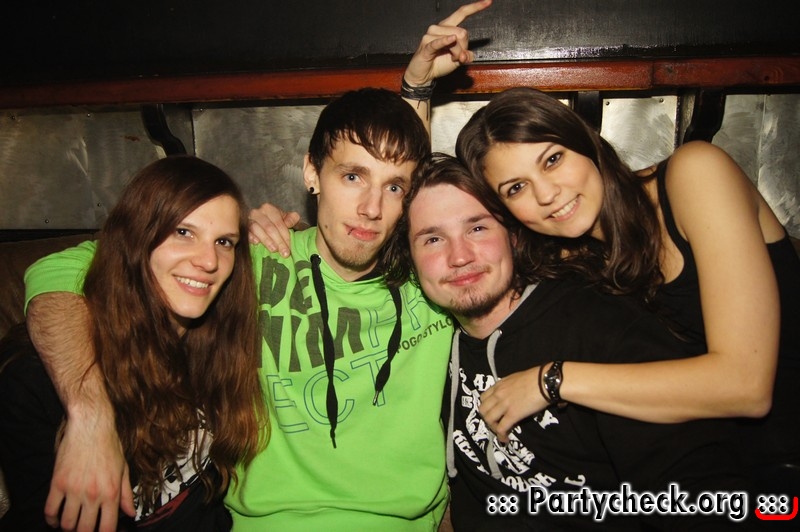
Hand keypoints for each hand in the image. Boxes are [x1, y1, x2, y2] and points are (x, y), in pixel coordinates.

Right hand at [44, 408, 133, 531]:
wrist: (91, 426)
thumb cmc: (109, 446)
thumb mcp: (123, 469)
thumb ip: (127, 494)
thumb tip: (131, 513)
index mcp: (112, 492)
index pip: (107, 527)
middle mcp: (93, 494)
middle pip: (85, 530)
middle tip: (85, 529)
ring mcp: (74, 489)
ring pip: (67, 523)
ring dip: (68, 527)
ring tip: (72, 524)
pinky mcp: (58, 482)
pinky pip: (50, 510)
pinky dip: (51, 520)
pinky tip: (56, 520)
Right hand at [248, 202, 302, 256]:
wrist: (264, 225)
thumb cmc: (276, 223)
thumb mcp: (286, 219)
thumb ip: (292, 218)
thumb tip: (289, 223)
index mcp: (269, 209)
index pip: (278, 222)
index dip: (285, 235)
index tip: (290, 246)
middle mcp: (257, 213)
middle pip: (269, 227)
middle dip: (278, 241)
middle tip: (284, 253)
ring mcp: (248, 220)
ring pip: (257, 230)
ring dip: (267, 240)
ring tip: (274, 250)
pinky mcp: (242, 228)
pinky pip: (246, 232)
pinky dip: (251, 237)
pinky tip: (256, 243)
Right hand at [404, 0, 491, 86]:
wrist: (424, 75)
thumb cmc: (438, 63)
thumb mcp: (458, 60)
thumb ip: (466, 54)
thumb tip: (467, 55)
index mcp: (448, 27)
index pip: (462, 13)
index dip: (475, 7)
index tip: (488, 1)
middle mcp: (439, 27)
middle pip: (462, 31)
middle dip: (464, 48)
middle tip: (458, 58)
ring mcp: (431, 34)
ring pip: (455, 38)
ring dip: (456, 53)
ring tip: (451, 59)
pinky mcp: (426, 44)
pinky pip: (439, 42)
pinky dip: (446, 42)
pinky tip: (451, 39)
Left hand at [478, 366, 549, 442]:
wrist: (545, 382)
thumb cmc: (536, 378)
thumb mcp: (516, 378)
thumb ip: (510, 387)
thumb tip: (513, 395)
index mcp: (499, 385)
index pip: (483, 397)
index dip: (486, 407)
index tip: (491, 412)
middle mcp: (498, 394)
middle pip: (483, 410)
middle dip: (487, 419)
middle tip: (495, 423)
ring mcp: (504, 404)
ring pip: (489, 419)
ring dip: (493, 428)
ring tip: (500, 432)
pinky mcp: (513, 414)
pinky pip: (501, 428)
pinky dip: (501, 435)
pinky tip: (505, 439)